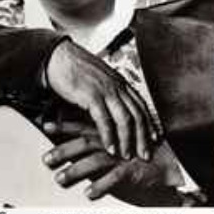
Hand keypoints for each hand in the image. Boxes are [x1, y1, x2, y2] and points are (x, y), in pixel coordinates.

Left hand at [43, 121, 184, 205]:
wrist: (165, 165)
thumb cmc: (132, 156)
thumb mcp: (110, 146)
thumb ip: (91, 145)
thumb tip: (65, 148)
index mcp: (106, 134)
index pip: (81, 128)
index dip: (63, 126)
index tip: (45, 126)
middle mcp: (111, 143)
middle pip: (84, 143)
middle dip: (63, 151)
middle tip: (46, 159)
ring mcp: (121, 157)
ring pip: (95, 161)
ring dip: (76, 170)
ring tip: (60, 179)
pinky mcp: (131, 172)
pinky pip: (113, 179)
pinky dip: (100, 186)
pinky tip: (88, 194)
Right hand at [45, 40, 156, 159]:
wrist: (58, 56)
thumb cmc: (75, 68)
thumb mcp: (99, 78)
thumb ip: (108, 91)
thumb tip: (112, 105)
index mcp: (119, 81)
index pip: (141, 104)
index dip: (149, 123)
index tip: (155, 138)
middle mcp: (116, 85)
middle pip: (137, 114)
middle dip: (143, 137)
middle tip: (146, 155)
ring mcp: (105, 90)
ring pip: (125, 119)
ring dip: (128, 140)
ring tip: (127, 156)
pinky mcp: (91, 96)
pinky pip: (104, 120)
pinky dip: (109, 137)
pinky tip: (110, 149)